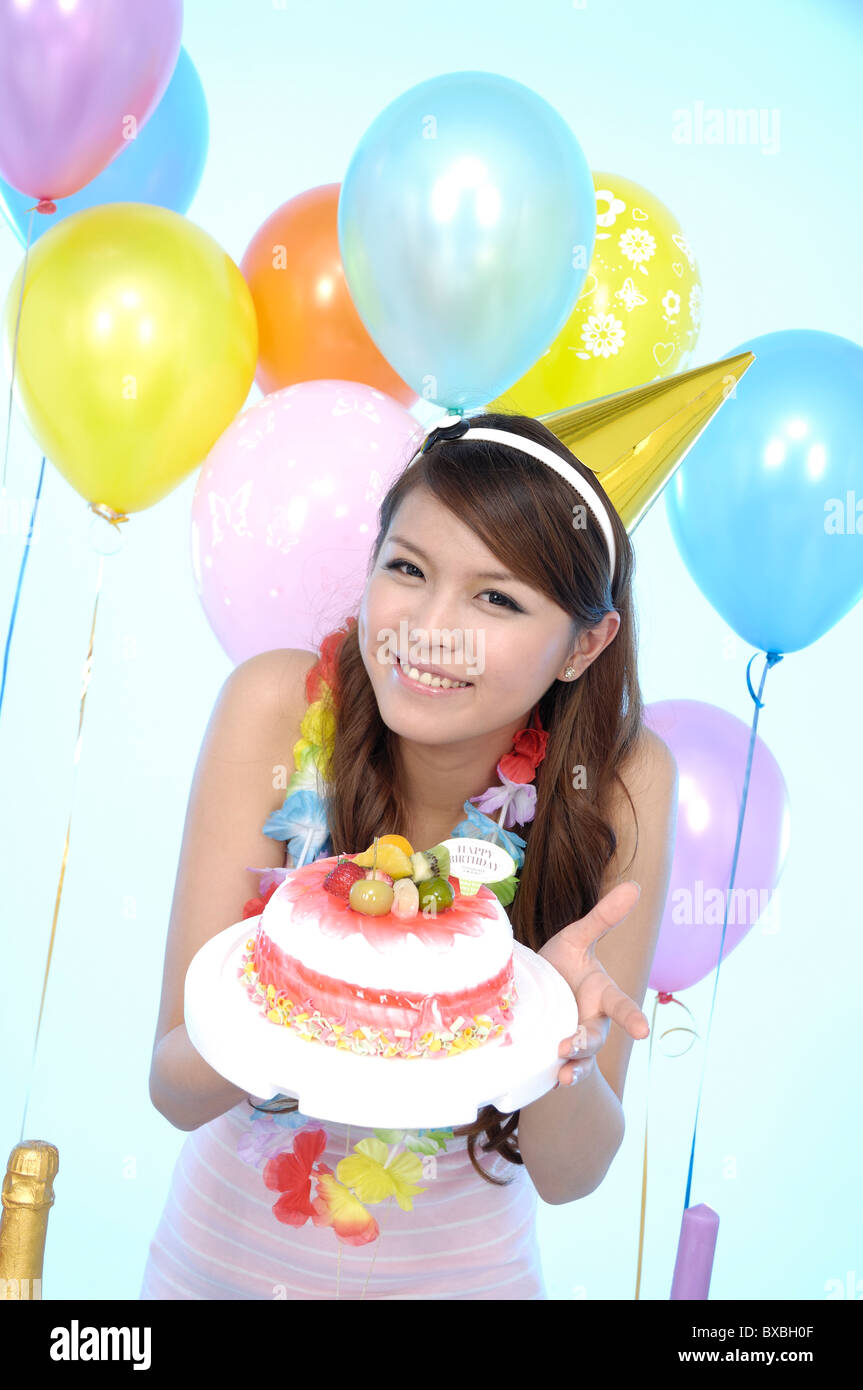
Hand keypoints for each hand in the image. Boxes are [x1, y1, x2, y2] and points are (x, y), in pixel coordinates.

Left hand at [537, 880, 649, 1088]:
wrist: (536, 991)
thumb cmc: (563, 964)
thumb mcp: (577, 938)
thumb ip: (603, 918)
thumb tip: (635, 885)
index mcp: (602, 996)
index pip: (621, 1006)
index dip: (632, 1018)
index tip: (642, 1031)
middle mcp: (592, 1022)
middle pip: (595, 1037)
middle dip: (585, 1043)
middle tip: (570, 1045)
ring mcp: (573, 1041)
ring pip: (579, 1061)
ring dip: (573, 1068)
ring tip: (561, 1074)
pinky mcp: (553, 1056)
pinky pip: (559, 1070)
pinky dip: (556, 1077)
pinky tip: (549, 1081)